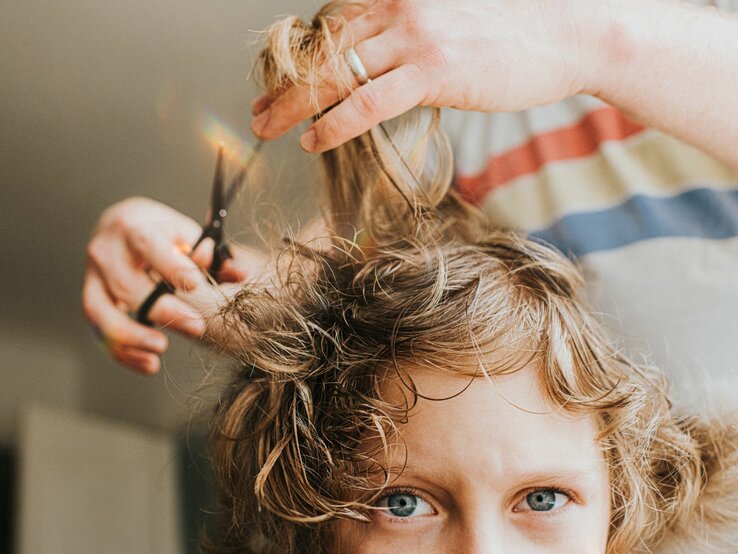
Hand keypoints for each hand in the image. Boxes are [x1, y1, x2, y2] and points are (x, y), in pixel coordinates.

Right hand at [82, 197, 256, 373]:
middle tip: (197, 326)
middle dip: (164, 310)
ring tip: (161, 348)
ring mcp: (93, 278)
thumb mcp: (187, 234)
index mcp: (133, 227)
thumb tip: (237, 272)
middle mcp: (106, 251)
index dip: (170, 267)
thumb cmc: (164, 233)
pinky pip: (99, 331)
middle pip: (128, 285)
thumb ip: (210, 254)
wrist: (125, 226)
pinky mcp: (90, 300)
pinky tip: (149, 364)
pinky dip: (123, 352)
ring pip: (101, 312)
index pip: (147, 245)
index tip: (194, 286)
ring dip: (131, 336)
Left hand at [251, 0, 601, 152]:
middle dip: (285, 82)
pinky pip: (367, 102)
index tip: (281, 84)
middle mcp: (400, 4)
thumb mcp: (452, 19)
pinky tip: (312, 142)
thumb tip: (383, 62)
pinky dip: (333, 124)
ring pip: (335, 73)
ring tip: (269, 129)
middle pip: (323, 47)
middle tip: (260, 110)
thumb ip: (411, 33)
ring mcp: (416, 35)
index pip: (333, 24)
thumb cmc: (515, 29)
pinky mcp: (433, 70)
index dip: (301, 57)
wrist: (569, 32)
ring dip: (294, 106)